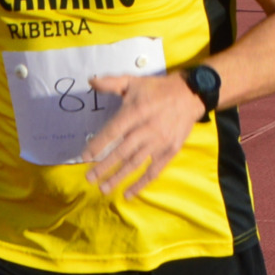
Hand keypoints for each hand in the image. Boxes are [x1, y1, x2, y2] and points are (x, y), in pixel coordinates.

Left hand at [83, 73, 204, 198]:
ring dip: (118, 177)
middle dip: (103, 167)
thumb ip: (111, 82)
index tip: (83, 157)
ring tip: (103, 189)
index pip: (112, 131)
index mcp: (136, 111)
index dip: (97, 145)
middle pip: (121, 152)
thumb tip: (90, 80)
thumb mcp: (134, 81)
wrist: (190, 94)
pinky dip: (141, 183)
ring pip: (135, 163)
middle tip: (88, 179)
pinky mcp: (170, 151)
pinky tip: (128, 194)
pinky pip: (154, 171)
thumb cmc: (158, 89)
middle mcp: (146, 129)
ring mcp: (159, 142)